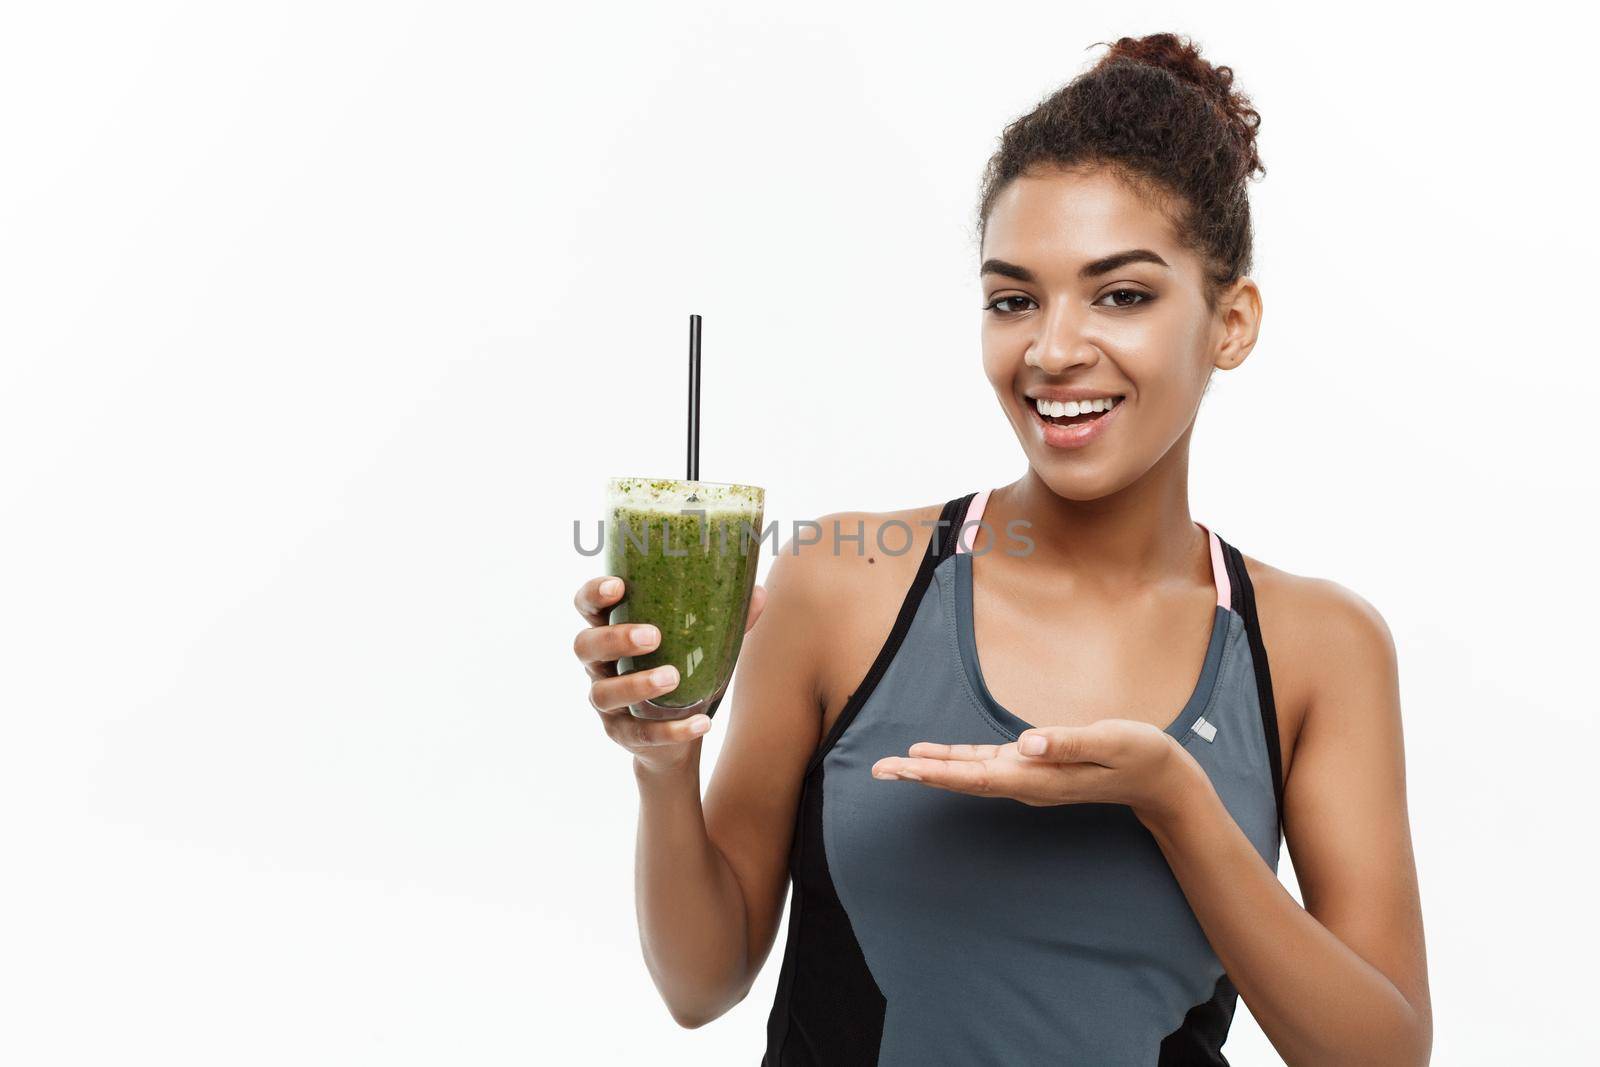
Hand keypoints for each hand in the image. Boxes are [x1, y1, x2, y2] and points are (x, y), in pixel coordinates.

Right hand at [572, 574, 767, 773]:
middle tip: (653, 637)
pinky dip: (671, 730)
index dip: (593, 594)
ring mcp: (606, 702)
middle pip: (585, 645)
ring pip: (604, 693)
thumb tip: (759, 593)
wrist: (677, 735)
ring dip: (637, 684)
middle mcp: (599, 665)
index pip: (587, 606)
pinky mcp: (621, 734)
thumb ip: (725, 620)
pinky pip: (640, 733)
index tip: (617, 586)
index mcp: (612, 630)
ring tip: (673, 677)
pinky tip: (700, 723)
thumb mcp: (700, 645)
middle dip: (615, 638)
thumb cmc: (683, 672)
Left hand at [869, 718, 1204, 827]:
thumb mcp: (1111, 741)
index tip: (905, 767)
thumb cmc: (1141, 755)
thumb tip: (1026, 743)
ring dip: (932, 768)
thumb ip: (1068, 742)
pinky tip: (935, 757)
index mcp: (1040, 777)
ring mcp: (1030, 778)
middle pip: (964, 779)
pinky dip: (956, 761)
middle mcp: (1028, 783)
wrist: (1162, 780)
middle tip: (878, 769)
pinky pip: (986, 767)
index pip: (979, 775)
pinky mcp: (1034, 768)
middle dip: (921, 774)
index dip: (939, 771)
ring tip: (895, 763)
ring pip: (970, 774)